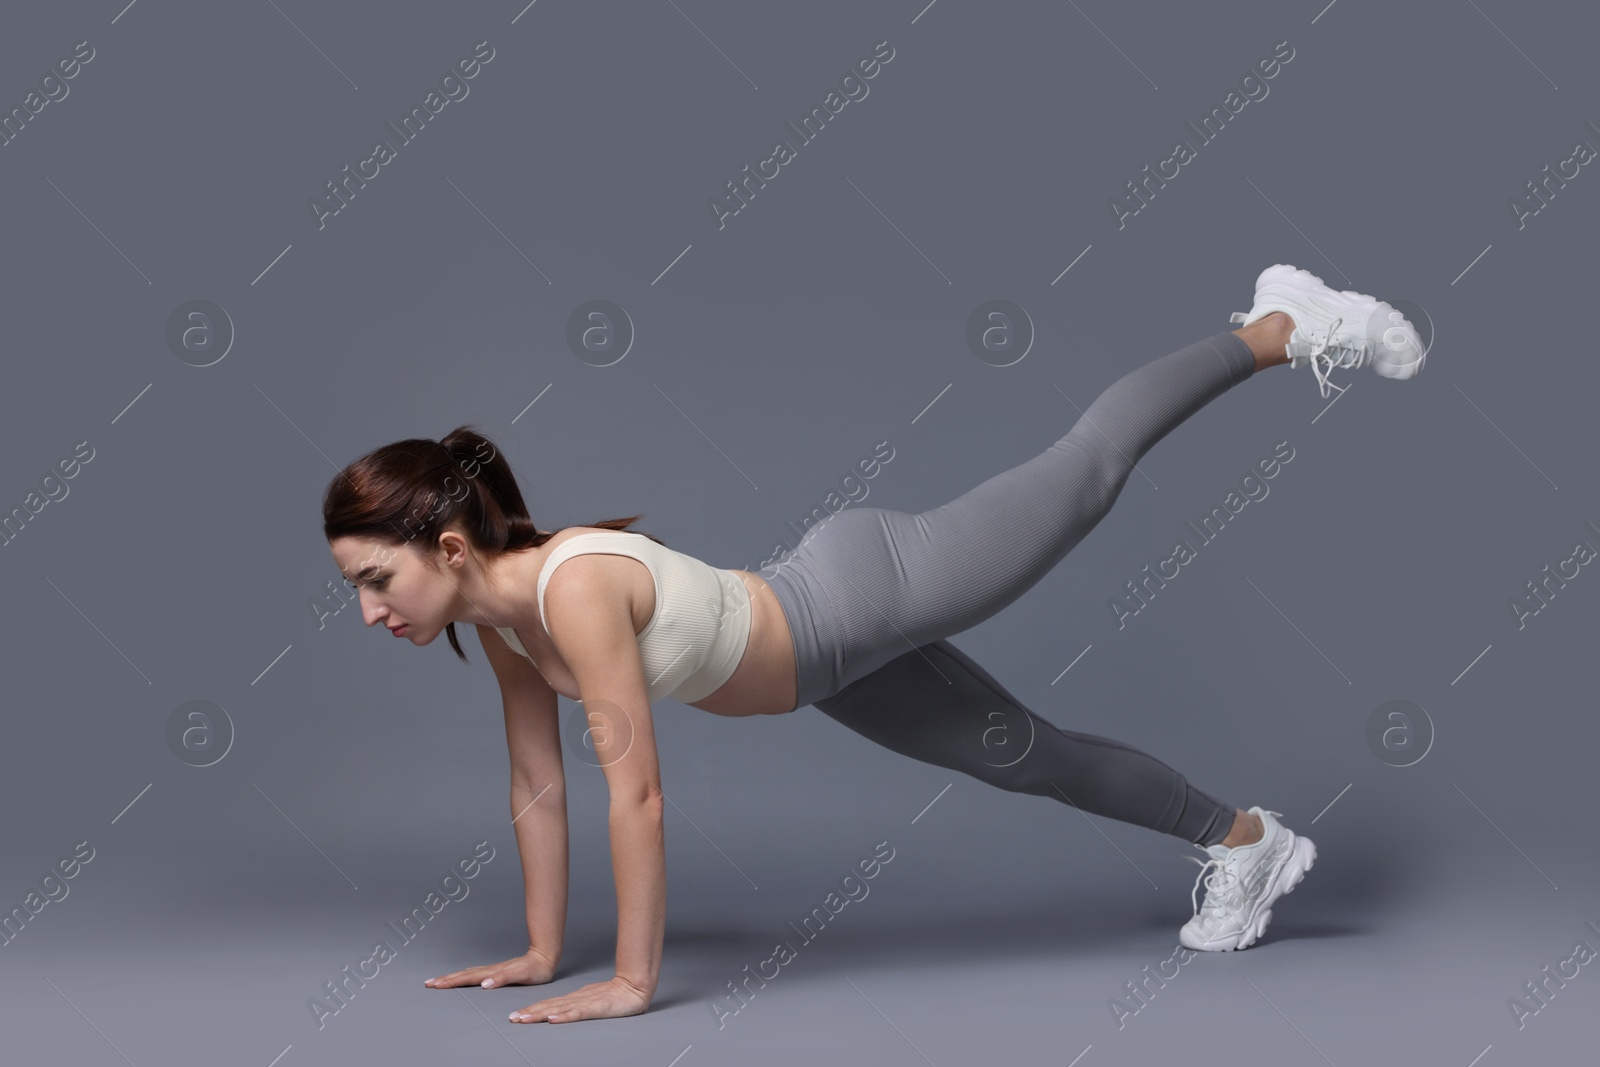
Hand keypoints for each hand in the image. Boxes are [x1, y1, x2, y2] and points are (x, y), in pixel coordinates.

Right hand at [424, 948, 556, 989]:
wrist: (544, 958)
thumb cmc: (535, 969)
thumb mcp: (521, 975)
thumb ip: (503, 978)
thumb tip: (484, 984)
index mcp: (493, 972)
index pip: (468, 978)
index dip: (452, 981)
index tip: (436, 984)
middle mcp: (490, 970)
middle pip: (464, 975)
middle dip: (446, 979)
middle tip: (429, 983)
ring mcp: (493, 970)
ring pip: (468, 973)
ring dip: (452, 977)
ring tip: (439, 980)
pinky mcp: (497, 972)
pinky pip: (475, 974)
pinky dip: (464, 976)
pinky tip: (461, 978)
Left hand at [509, 975, 651, 1023]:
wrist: (635, 988)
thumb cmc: (614, 995)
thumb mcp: (591, 1001)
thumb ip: (576, 1005)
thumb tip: (559, 1011)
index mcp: (574, 998)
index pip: (549, 1004)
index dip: (532, 1009)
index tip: (516, 1015)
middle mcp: (576, 999)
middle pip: (549, 1006)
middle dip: (530, 1012)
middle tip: (512, 1018)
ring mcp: (586, 1003)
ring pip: (559, 1009)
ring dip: (540, 1014)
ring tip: (525, 1019)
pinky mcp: (596, 1008)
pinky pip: (577, 1013)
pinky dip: (564, 1016)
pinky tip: (553, 1019)